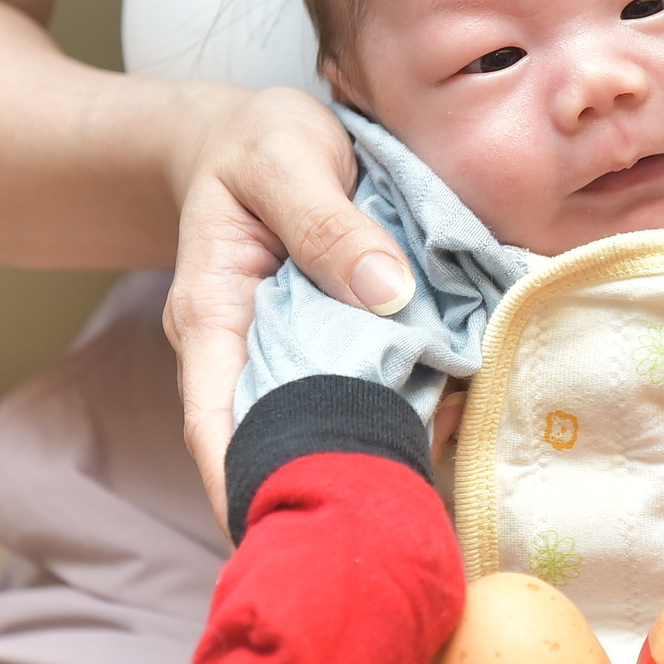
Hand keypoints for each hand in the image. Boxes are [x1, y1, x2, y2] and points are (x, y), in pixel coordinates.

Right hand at [164, 86, 415, 525]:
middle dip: (325, 477)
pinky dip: (404, 405)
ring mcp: (289, 357)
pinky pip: (364, 389)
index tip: (280, 524)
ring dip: (377, 444)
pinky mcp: (333, 348)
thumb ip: (329, 223)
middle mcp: (245, 354)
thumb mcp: (286, 161)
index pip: (212, 421)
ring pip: (327, 420)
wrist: (254, 139)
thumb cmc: (254, 145)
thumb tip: (388, 293)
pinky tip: (451, 410)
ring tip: (439, 460)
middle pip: (274, 440)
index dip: (239, 479)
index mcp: (213, 316)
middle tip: (392, 508)